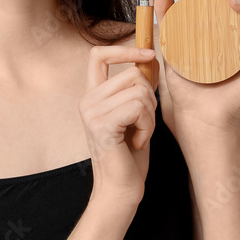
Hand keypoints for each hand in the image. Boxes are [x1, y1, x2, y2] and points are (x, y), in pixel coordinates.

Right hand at [79, 45, 158, 205]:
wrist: (120, 189)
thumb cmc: (129, 155)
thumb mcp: (134, 115)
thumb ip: (136, 89)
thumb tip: (151, 59)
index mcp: (92, 95)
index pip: (98, 55)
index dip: (125, 49)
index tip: (149, 53)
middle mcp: (87, 100)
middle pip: (132, 74)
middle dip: (150, 97)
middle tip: (143, 123)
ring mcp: (91, 112)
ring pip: (139, 91)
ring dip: (150, 116)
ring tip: (139, 134)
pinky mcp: (102, 124)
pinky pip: (139, 108)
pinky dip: (147, 126)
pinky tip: (137, 141)